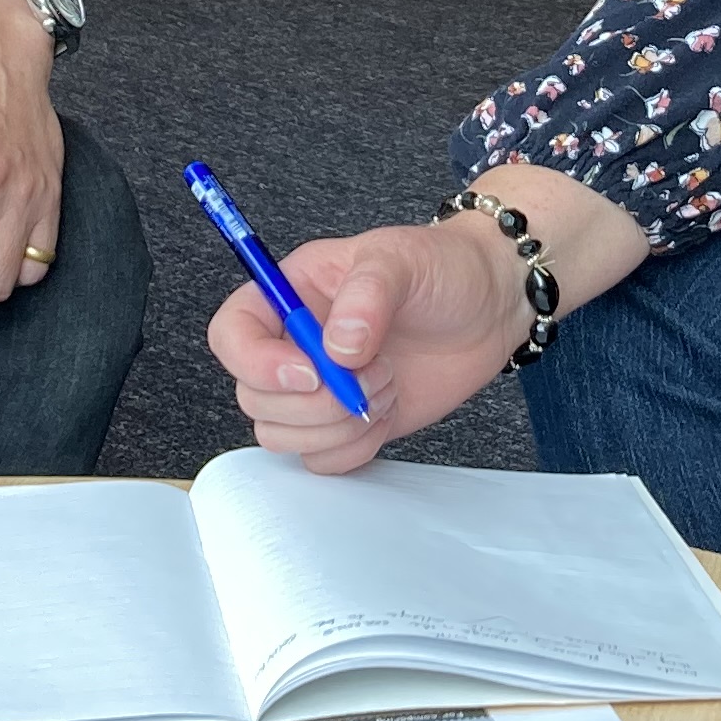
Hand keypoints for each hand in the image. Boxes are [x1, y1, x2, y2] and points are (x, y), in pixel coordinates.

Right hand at [207, 217, 526, 474]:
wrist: (489, 305)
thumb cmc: (441, 267)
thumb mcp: (400, 260)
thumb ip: (367, 295)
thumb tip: (337, 347)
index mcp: (290, 295)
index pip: (231, 335)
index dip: (256, 363)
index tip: (310, 371)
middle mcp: (294, 345)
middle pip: (254, 397)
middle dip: (315, 401)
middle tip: (371, 373)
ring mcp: (319, 389)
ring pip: (282, 435)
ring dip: (338, 424)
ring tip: (386, 384)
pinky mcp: (348, 424)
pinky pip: (322, 460)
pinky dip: (354, 448)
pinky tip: (389, 411)